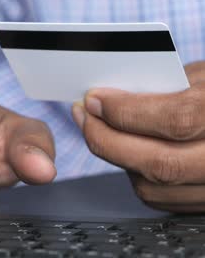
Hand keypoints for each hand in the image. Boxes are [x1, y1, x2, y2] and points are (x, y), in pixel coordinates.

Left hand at [72, 61, 204, 211]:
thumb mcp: (204, 77)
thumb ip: (163, 88)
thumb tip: (109, 99)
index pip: (175, 120)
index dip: (126, 111)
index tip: (93, 99)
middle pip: (158, 163)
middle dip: (107, 139)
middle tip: (84, 116)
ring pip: (153, 187)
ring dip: (117, 159)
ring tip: (101, 132)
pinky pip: (161, 199)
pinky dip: (136, 176)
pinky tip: (128, 153)